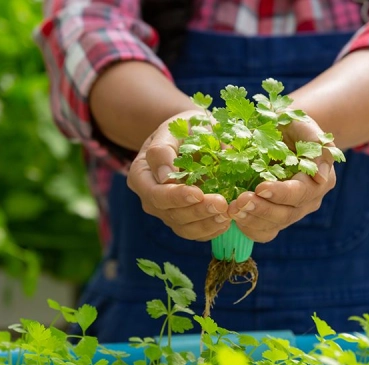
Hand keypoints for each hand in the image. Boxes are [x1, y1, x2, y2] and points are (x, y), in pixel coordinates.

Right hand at [126, 110, 230, 240]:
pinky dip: (212, 229)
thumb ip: (164, 149)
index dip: (175, 197)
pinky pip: (196, 233)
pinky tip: (227, 220)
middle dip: (197, 211)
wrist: (195, 136)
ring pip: (183, 228)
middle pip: (170, 213)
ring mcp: (167, 212)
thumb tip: (165, 175)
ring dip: (207, 223)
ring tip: (228, 213)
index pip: (155, 193)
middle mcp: (150, 198)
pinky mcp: (184, 220)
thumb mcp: (173, 128)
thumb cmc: (184, 128)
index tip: (198, 192)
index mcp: (141, 174)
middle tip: (222, 204)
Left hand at [228, 117, 337, 242]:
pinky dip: (247, 227)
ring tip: (233, 209)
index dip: (281, 193)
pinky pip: (262, 232)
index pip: (301, 193)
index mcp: (318, 181)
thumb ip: (317, 146)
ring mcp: (290, 212)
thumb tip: (321, 176)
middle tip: (240, 201)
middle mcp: (307, 201)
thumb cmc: (292, 127)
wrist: (278, 134)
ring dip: (251, 219)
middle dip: (262, 209)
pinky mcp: (273, 219)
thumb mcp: (305, 126)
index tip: (261, 187)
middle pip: (287, 214)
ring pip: (273, 226)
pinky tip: (233, 217)